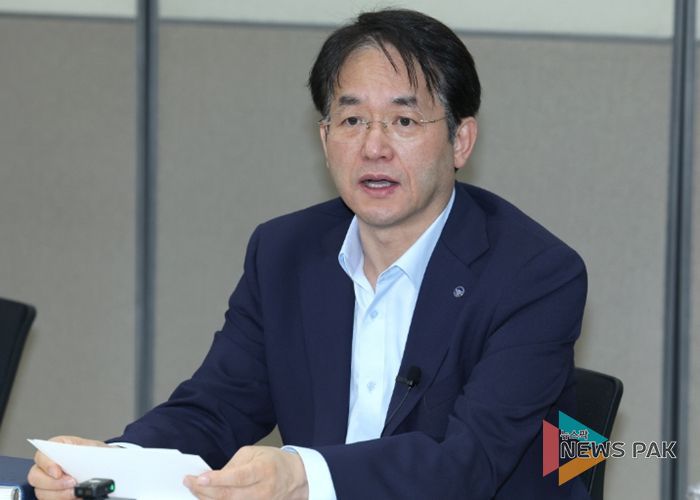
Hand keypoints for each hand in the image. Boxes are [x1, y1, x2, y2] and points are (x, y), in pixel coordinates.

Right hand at [28, 435, 106, 499]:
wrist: (101, 462)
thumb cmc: (93, 452)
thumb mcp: (93, 447)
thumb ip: (85, 453)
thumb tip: (83, 461)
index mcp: (55, 448)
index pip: (41, 455)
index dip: (47, 464)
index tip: (58, 472)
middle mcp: (47, 465)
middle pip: (36, 477)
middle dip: (54, 483)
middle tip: (72, 483)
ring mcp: (47, 481)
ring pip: (41, 492)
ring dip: (59, 494)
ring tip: (76, 492)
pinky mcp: (52, 493)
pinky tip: (76, 496)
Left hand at [184, 445, 308, 499]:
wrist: (295, 477)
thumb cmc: (272, 462)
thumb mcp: (254, 453)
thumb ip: (232, 465)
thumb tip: (211, 478)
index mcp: (263, 470)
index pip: (237, 477)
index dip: (217, 479)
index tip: (199, 478)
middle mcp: (263, 490)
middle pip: (229, 496)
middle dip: (205, 491)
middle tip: (189, 483)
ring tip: (196, 491)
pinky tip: (208, 499)